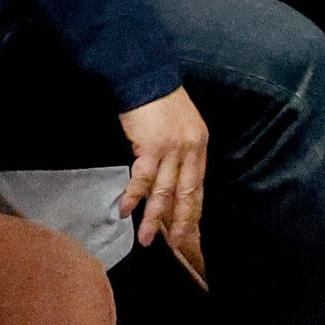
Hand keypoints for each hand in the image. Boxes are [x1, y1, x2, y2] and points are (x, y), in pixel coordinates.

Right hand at [117, 86, 210, 279]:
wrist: (146, 78)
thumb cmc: (161, 102)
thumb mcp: (182, 127)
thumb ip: (182, 153)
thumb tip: (173, 181)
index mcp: (199, 145)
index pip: (198, 185)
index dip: (193, 210)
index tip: (190, 232)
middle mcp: (190, 149)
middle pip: (186, 194)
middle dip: (181, 222)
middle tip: (176, 246)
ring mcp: (172, 149)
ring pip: (164, 192)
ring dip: (154, 218)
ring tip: (147, 240)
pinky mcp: (151, 147)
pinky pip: (142, 179)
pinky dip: (133, 196)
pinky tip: (125, 211)